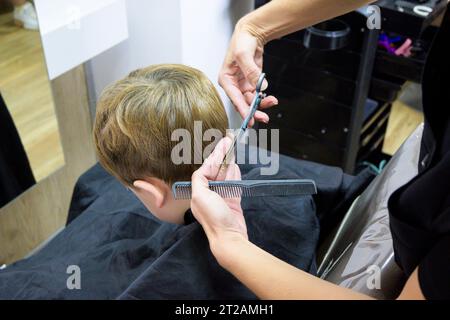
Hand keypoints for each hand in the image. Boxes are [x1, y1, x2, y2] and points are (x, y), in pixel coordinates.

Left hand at [190, 136, 247, 252]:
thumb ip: (199, 180)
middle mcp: (209, 193)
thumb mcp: (200, 197)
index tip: (222, 144)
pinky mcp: (233, 201)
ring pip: (226, 174)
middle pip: (216, 170)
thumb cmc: (213, 218)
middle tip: (229, 140)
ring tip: (233, 147)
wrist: (229, 238)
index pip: (206, 169)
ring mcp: (222, 197)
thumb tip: (202, 169)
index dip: (214, 156)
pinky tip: (235, 164)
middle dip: (222, 155)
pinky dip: (235, 173)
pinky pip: (234, 184)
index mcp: (199, 192)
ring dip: (229, 161)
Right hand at [219, 19, 277, 125]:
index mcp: (226, 79)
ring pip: (250, 101)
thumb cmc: (242, 41)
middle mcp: (233, 85)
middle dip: (252, 111)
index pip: (234, 97)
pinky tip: (271, 99)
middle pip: (242, 103)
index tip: (249, 118)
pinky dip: (264, 99)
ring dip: (261, 105)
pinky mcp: (251, 84)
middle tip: (262, 117)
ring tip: (272, 102)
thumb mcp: (243, 54)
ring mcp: (242, 85)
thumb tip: (261, 86)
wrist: (251, 34)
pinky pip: (257, 96)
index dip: (242, 109)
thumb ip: (251, 71)